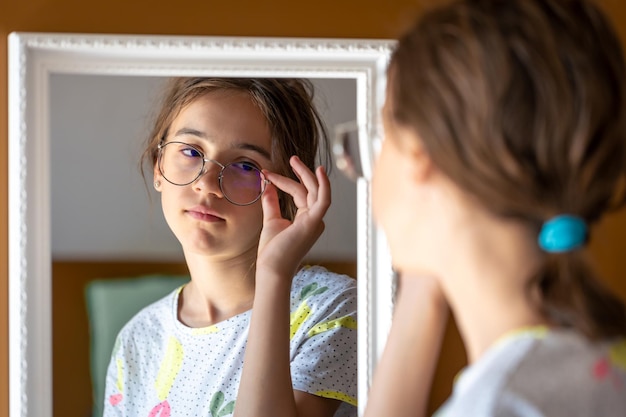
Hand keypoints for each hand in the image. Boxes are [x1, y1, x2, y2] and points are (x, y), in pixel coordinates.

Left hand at [256, 155, 330, 278]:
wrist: (271, 268)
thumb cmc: (272, 251)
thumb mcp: (271, 220)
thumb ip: (271, 203)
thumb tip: (267, 185)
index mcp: (306, 218)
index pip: (300, 193)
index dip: (284, 181)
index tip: (267, 174)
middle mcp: (315, 219)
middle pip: (310, 189)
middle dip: (301, 173)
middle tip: (291, 158)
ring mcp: (316, 221)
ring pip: (316, 191)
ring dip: (306, 175)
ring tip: (295, 160)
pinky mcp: (313, 222)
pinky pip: (323, 200)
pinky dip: (323, 185)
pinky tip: (318, 171)